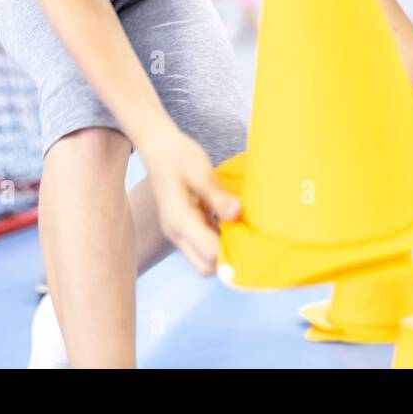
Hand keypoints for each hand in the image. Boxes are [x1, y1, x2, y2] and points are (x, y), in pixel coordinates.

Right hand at [139, 130, 241, 274]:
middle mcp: (177, 233)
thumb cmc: (178, 157)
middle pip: (205, 265)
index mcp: (179, 222)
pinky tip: (235, 220)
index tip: (253, 241)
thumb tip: (236, 214)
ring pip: (205, 256)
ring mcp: (180, 231)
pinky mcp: (187, 225)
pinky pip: (205, 241)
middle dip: (228, 257)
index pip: (209, 255)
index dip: (232, 253)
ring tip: (247, 229)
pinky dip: (221, 237)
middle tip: (250, 235)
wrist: (159, 147)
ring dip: (225, 247)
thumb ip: (217, 196)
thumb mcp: (199, 172)